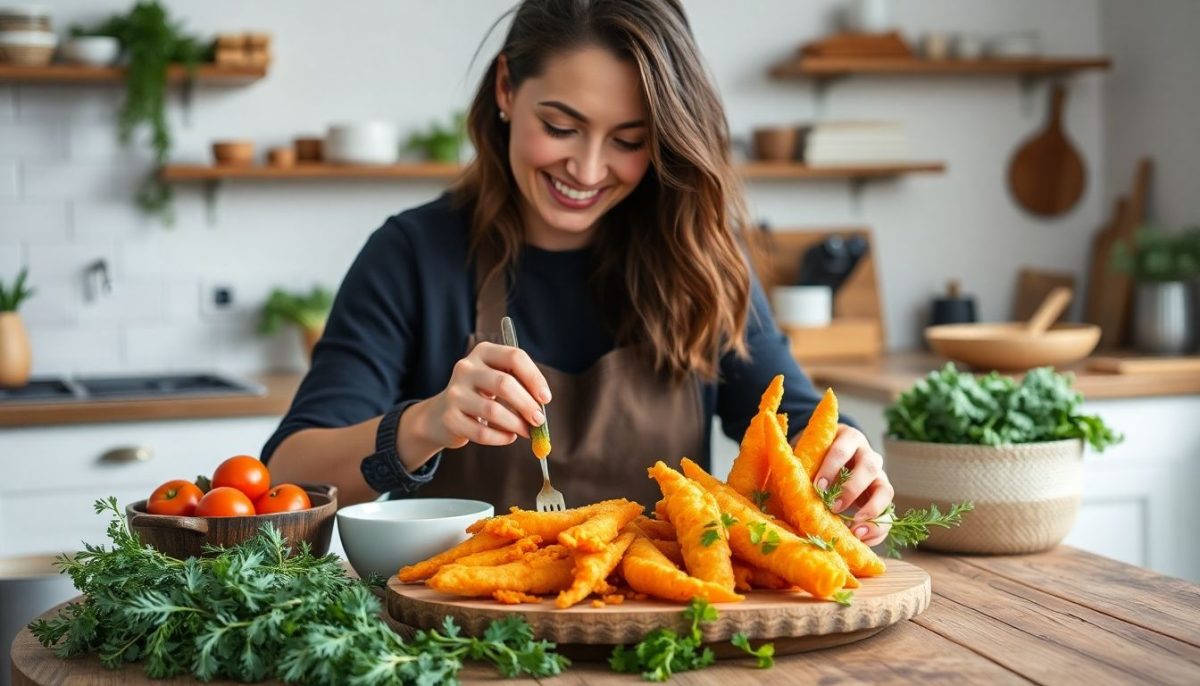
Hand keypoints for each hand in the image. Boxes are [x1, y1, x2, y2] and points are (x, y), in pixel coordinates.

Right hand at [419, 342, 551, 450]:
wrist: (442, 415)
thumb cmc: (480, 396)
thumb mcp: (497, 380)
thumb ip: (520, 386)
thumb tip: (542, 407)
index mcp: (483, 352)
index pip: (514, 357)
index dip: (534, 378)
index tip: (546, 398)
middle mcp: (466, 368)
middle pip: (504, 383)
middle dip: (527, 404)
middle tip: (539, 420)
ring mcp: (455, 392)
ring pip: (493, 411)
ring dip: (516, 424)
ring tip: (526, 431)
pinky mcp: (450, 418)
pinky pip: (481, 432)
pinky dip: (501, 438)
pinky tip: (508, 437)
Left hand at [812, 424, 892, 546]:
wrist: (829, 463)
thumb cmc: (813, 458)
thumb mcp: (809, 454)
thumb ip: (804, 464)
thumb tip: (790, 483)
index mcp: (849, 438)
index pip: (843, 449)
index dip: (831, 467)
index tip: (817, 487)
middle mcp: (869, 455)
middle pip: (869, 467)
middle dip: (851, 489)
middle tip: (833, 507)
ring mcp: (879, 476)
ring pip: (886, 491)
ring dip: (871, 511)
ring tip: (854, 530)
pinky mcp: (882, 498)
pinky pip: (888, 514)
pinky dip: (877, 529)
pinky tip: (860, 539)